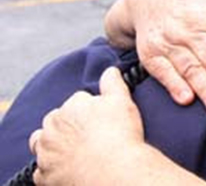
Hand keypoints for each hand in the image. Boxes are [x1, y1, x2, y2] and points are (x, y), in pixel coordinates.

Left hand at [29, 68, 144, 185]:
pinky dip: (53, 168)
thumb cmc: (120, 136)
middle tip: (89, 134)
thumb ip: (113, 83)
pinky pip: (43, 169)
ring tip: (76, 150)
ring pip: (43, 144)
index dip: (90, 109)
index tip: (100, 119)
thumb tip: (110, 70)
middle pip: (56, 120)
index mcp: (70, 107)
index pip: (77, 101)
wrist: (115, 172)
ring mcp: (46, 153)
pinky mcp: (45, 176)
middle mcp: (52, 128)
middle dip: (68, 124)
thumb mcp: (122, 102)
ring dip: (54, 144)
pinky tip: (69, 168)